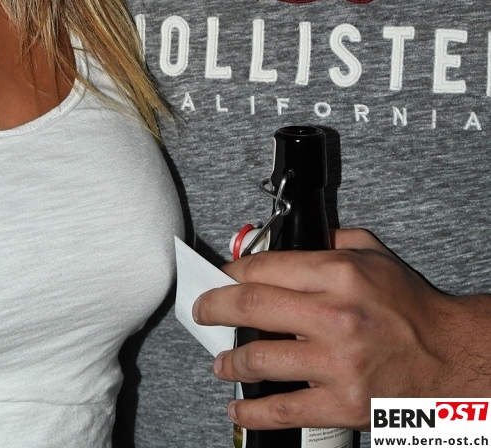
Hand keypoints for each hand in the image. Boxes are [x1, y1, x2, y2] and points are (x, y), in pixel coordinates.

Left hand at [193, 229, 490, 431]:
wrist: (452, 358)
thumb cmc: (412, 307)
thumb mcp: (373, 254)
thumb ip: (330, 241)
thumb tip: (288, 241)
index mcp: (338, 274)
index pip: (264, 268)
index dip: (231, 272)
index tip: (220, 277)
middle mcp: (333, 316)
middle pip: (250, 308)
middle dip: (213, 308)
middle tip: (201, 310)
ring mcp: (335, 363)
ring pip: (259, 359)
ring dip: (229, 360)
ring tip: (220, 360)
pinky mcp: (342, 403)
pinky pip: (283, 408)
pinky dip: (252, 410)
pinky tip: (238, 406)